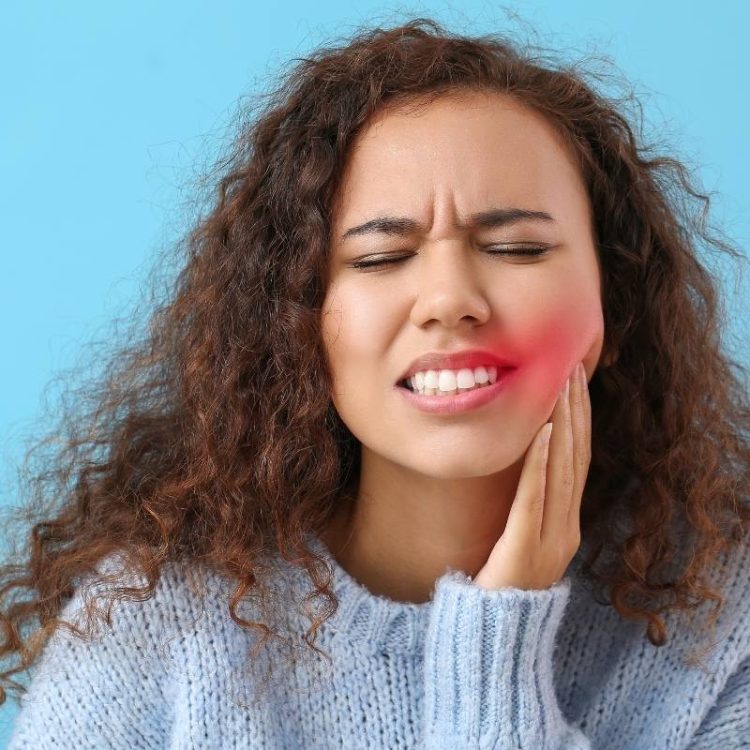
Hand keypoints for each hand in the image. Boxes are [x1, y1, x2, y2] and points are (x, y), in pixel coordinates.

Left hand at [473, 361, 590, 590]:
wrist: (491, 634)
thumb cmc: (499, 583)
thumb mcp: (520, 539)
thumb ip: (529, 506)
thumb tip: (523, 465)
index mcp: (567, 525)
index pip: (578, 461)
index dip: (580, 419)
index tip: (575, 382)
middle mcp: (566, 528)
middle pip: (576, 457)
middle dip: (576, 410)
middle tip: (573, 368)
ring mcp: (551, 539)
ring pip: (563, 470)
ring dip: (565, 423)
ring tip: (561, 386)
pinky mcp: (526, 547)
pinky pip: (535, 495)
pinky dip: (542, 461)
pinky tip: (545, 430)